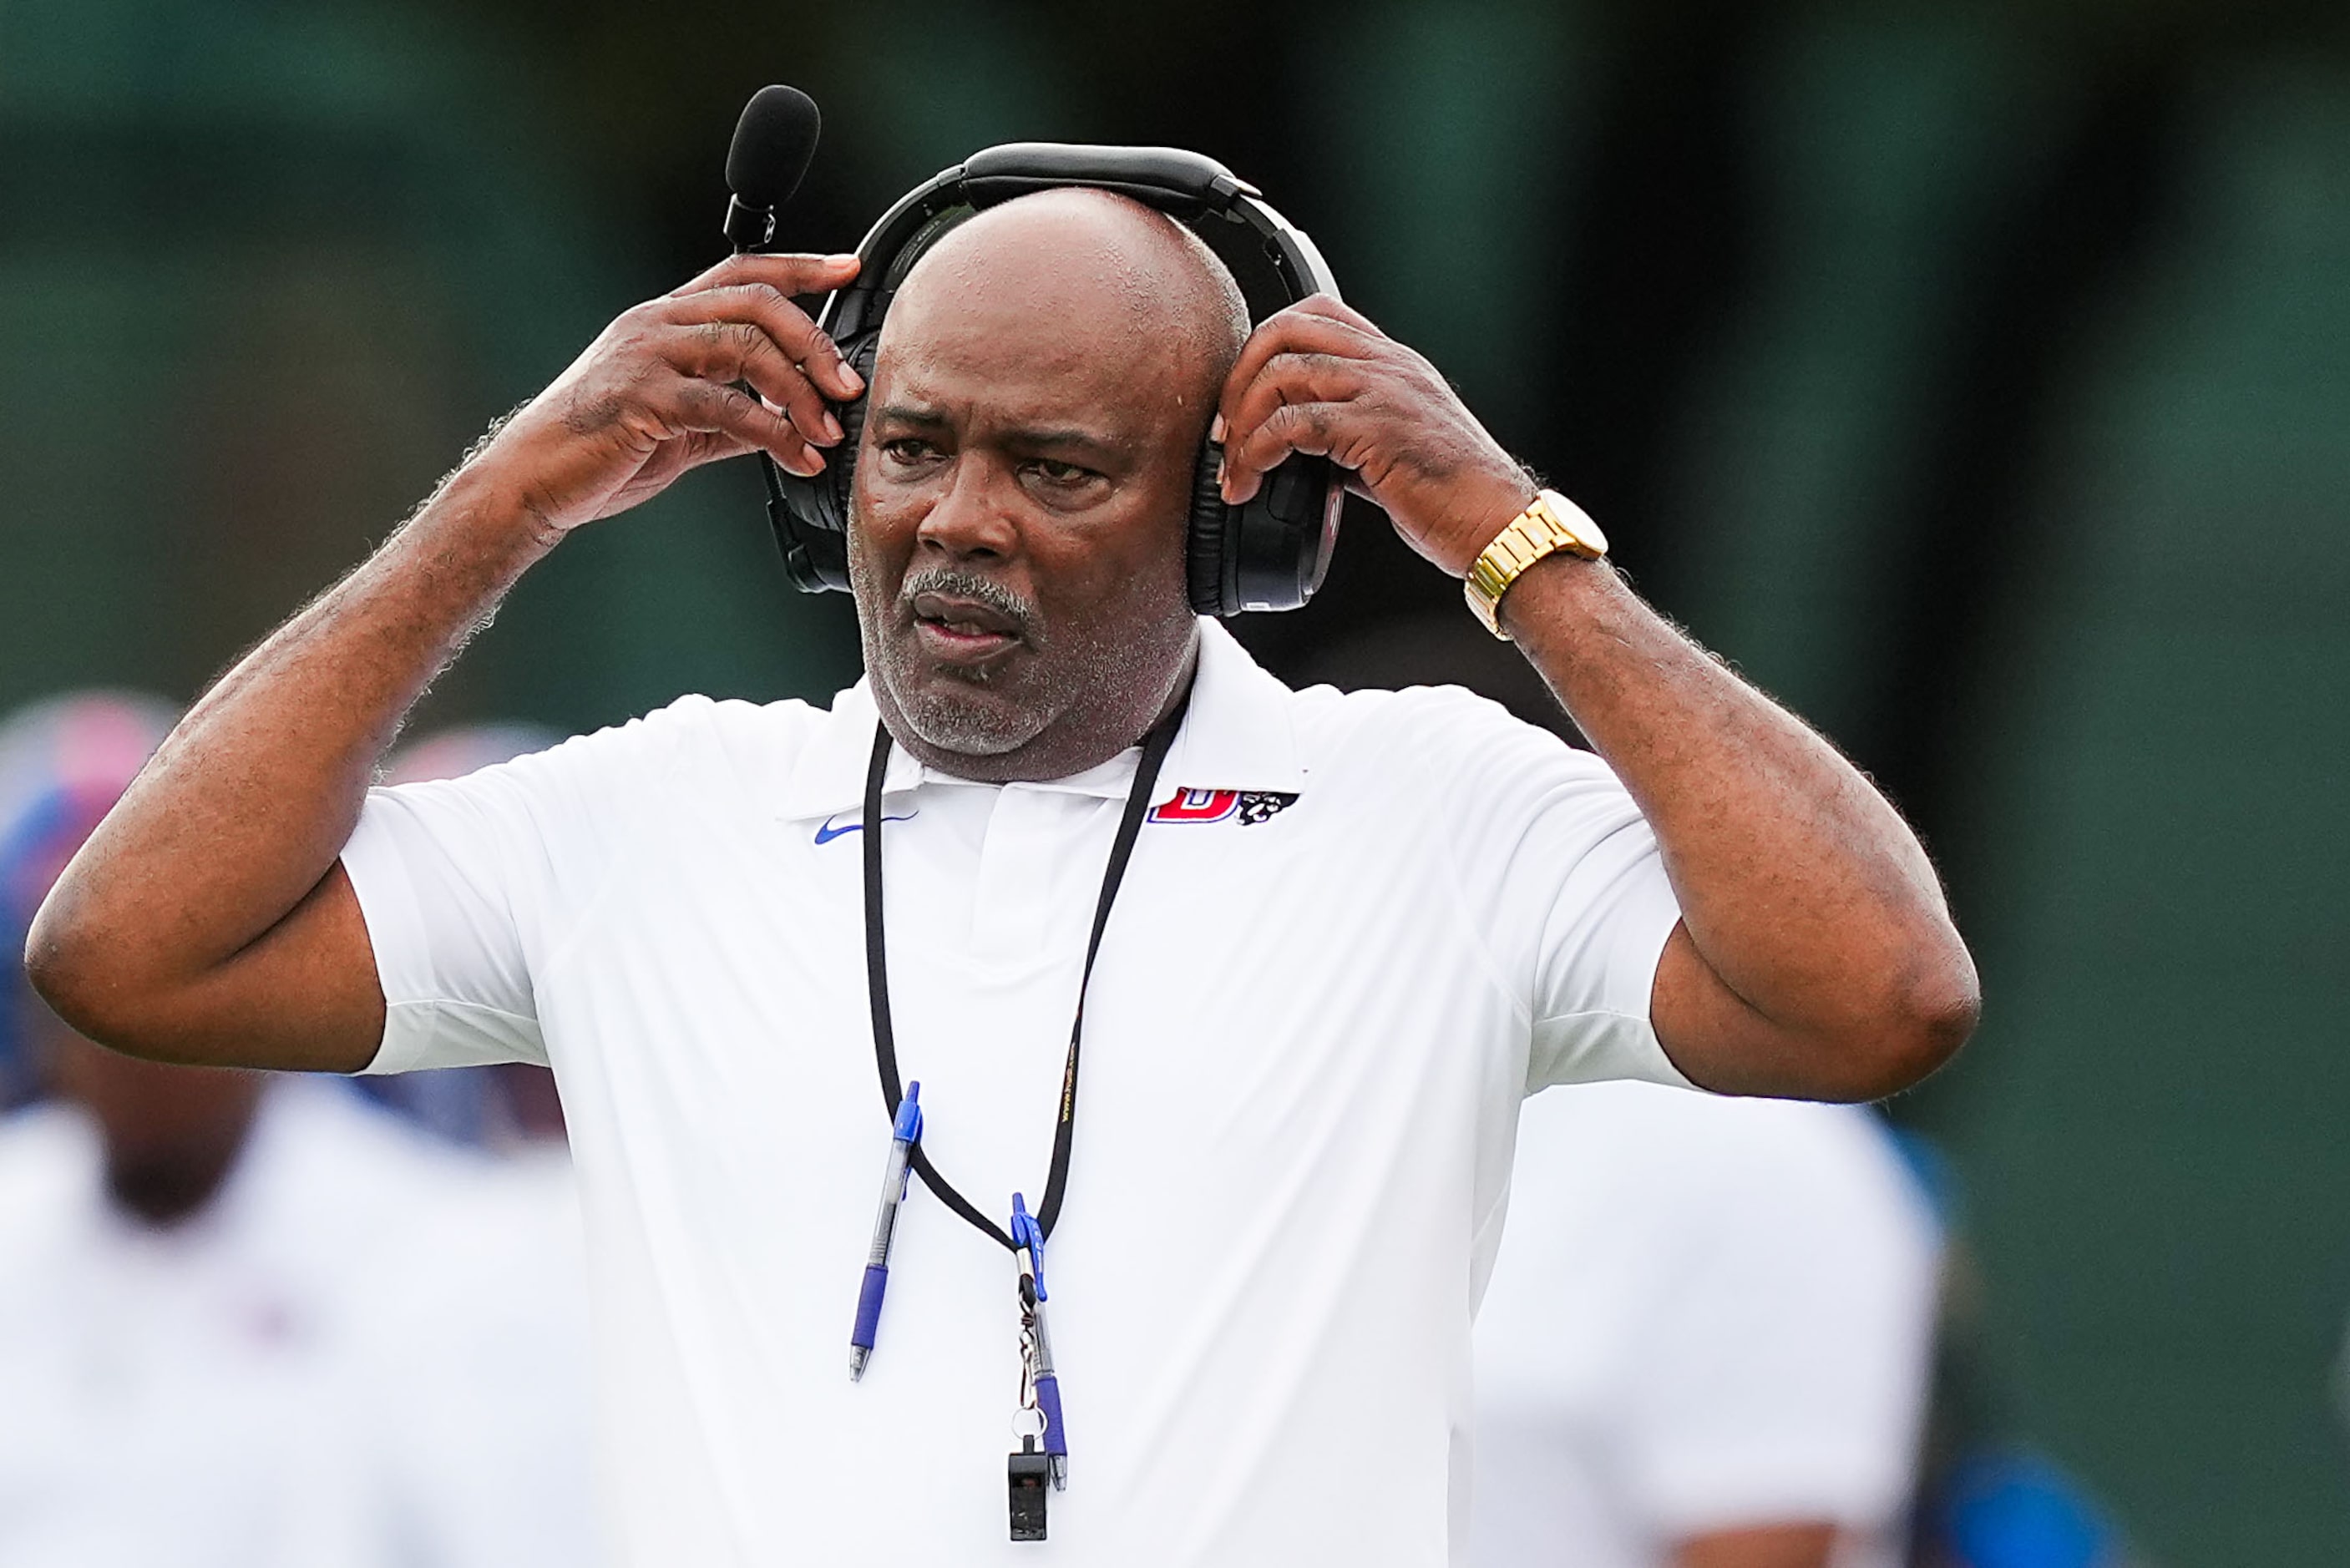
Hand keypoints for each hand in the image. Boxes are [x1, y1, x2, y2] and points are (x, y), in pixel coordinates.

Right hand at [472, 251, 866, 535]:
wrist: (534, 481)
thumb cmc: (600, 451)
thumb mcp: (681, 427)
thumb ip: (732, 415)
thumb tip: (787, 423)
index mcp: (666, 320)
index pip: (742, 273)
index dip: (799, 267)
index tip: (847, 268)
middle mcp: (656, 324)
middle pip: (755, 302)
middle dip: (814, 341)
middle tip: (848, 385)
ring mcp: (646, 355)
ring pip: (746, 345)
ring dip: (800, 390)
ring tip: (826, 431)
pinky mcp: (642, 396)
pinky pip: (725, 403)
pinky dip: (772, 431)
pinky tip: (796, 457)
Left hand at [1213, 295, 1535, 576]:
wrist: (1500, 526)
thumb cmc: (1457, 500)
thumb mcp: (1397, 452)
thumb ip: (1351, 439)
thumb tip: (1301, 455)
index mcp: (1396, 364)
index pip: (1318, 314)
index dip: (1267, 347)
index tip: (1246, 399)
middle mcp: (1390, 365)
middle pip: (1289, 327)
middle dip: (1241, 375)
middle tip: (1226, 429)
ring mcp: (1385, 391)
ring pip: (1284, 371)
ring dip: (1243, 420)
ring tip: (1233, 465)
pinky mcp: (1377, 428)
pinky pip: (1294, 422)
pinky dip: (1259, 452)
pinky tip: (1251, 482)